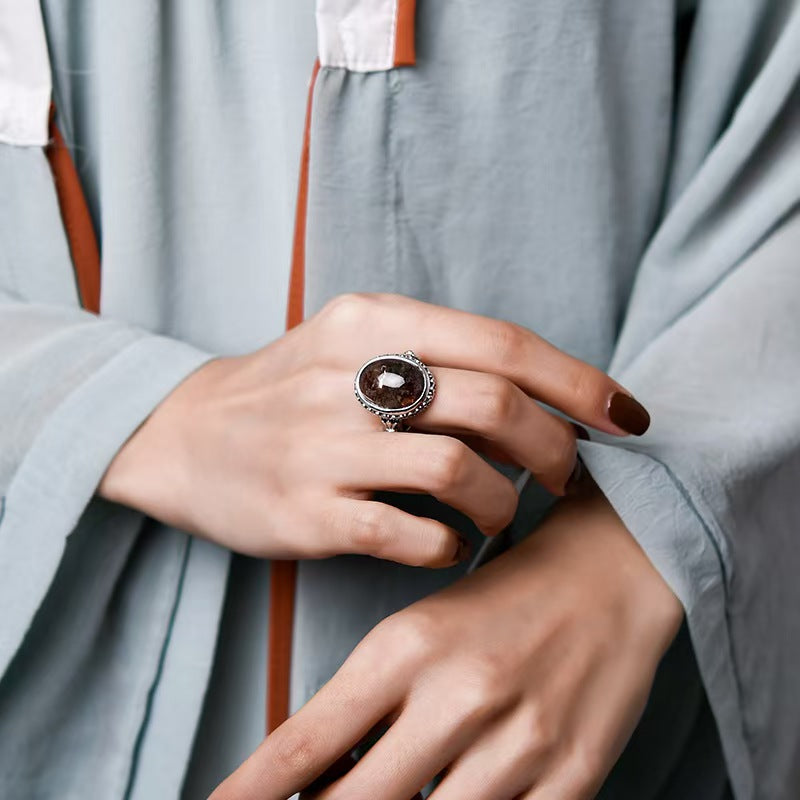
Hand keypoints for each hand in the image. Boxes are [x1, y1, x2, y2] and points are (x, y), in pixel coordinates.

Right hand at [99, 292, 648, 563]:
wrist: (183, 437)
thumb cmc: (291, 391)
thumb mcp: (353, 344)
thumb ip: (439, 360)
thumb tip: (540, 406)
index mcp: (371, 321)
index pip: (503, 343)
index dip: (579, 381)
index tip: (626, 416)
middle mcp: (348, 375)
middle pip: (495, 406)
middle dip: (556, 449)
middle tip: (567, 477)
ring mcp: (323, 446)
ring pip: (461, 472)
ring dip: (505, 502)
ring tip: (503, 513)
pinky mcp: (305, 512)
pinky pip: (411, 534)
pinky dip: (452, 545)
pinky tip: (450, 543)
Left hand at [210, 479, 682, 799]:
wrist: (607, 571)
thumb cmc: (501, 597)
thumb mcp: (420, 627)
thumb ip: (367, 703)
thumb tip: (312, 777)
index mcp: (406, 648)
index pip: (304, 747)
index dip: (248, 794)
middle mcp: (457, 696)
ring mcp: (519, 743)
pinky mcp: (573, 776)